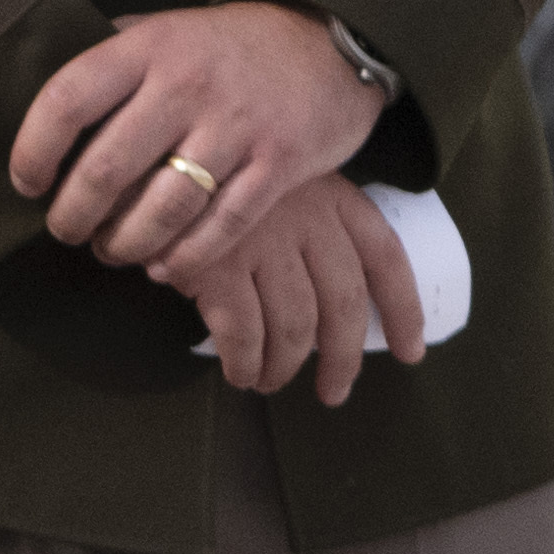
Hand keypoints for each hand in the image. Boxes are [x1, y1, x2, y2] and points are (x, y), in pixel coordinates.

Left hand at [11, 0, 378, 273]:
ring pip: (161, 210)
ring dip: (124, 244)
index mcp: (149, 47)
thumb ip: (116, 53)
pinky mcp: (279, 165)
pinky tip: (162, 266)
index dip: (33, 150)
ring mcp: (237, 126)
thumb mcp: (169, 29)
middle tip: (66, 231)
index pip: (67, 100)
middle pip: (107, 170)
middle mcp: (188, 85)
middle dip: (74, 216)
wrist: (329, 43)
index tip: (26, 182)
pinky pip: (220, 228)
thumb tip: (46, 81)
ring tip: (111, 251)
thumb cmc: (230, 46)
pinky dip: (184, 258)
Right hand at [174, 172, 430, 408]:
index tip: (410, 352)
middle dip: (343, 359)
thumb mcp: (279, 187)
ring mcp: (261, 241)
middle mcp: (305, 216)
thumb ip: (311, 229)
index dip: (403, 310)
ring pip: (295, 328)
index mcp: (331, 195)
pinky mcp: (215, 267)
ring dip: (285, 367)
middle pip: (342, 305)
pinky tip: (240, 373)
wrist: (143, 162)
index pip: (385, 258)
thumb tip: (334, 310)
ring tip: (270, 381)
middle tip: (334, 391)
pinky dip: (245, 364)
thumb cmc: (212, 182)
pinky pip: (244, 336)